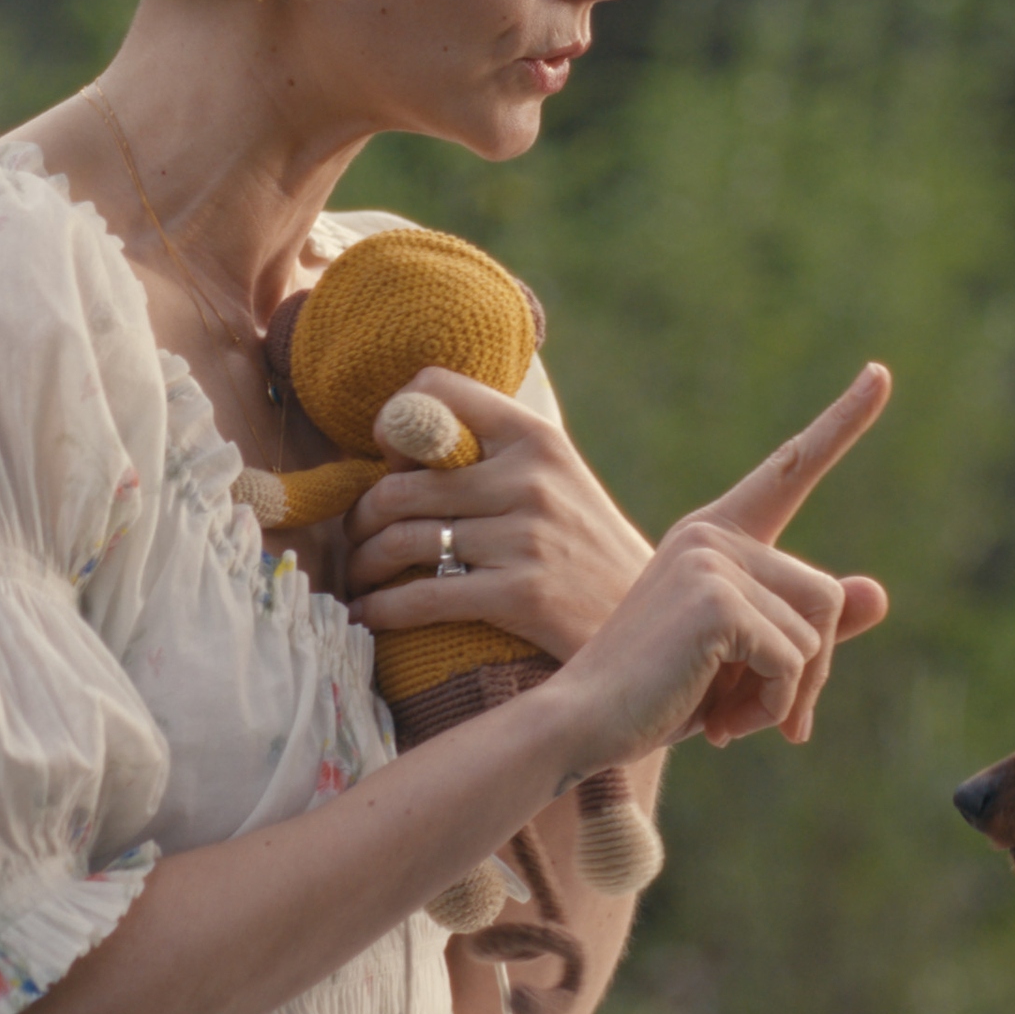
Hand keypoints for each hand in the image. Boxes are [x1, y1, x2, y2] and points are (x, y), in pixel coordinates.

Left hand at [340, 367, 655, 661]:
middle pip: (400, 483)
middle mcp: (529, 477)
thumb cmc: (586, 551)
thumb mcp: (556, 482)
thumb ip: (493, 457)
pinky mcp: (521, 594)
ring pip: (401, 540)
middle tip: (357, 538)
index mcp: (535, 437)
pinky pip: (421, 597)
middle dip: (362, 516)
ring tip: (360, 579)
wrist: (657, 624)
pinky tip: (370, 616)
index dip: (394, 420)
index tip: (389, 461)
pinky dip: (381, 610)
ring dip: (364, 565)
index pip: (437, 388)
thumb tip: (398, 446)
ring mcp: (526, 536)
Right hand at [537, 364, 893, 772]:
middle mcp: (712, 534)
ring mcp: (712, 561)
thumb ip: (806, 627)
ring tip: (727, 719)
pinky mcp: (717, 601)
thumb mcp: (742, 659)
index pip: (789, 469)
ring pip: (816, 636)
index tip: (879, 374)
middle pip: (826, 595)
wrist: (581, 724)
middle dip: (808, 673)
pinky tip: (719, 723)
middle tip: (765, 719)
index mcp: (715, 535)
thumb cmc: (657, 695)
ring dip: (786, 696)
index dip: (842, 421)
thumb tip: (880, 593)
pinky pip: (793, 660)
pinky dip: (772, 706)